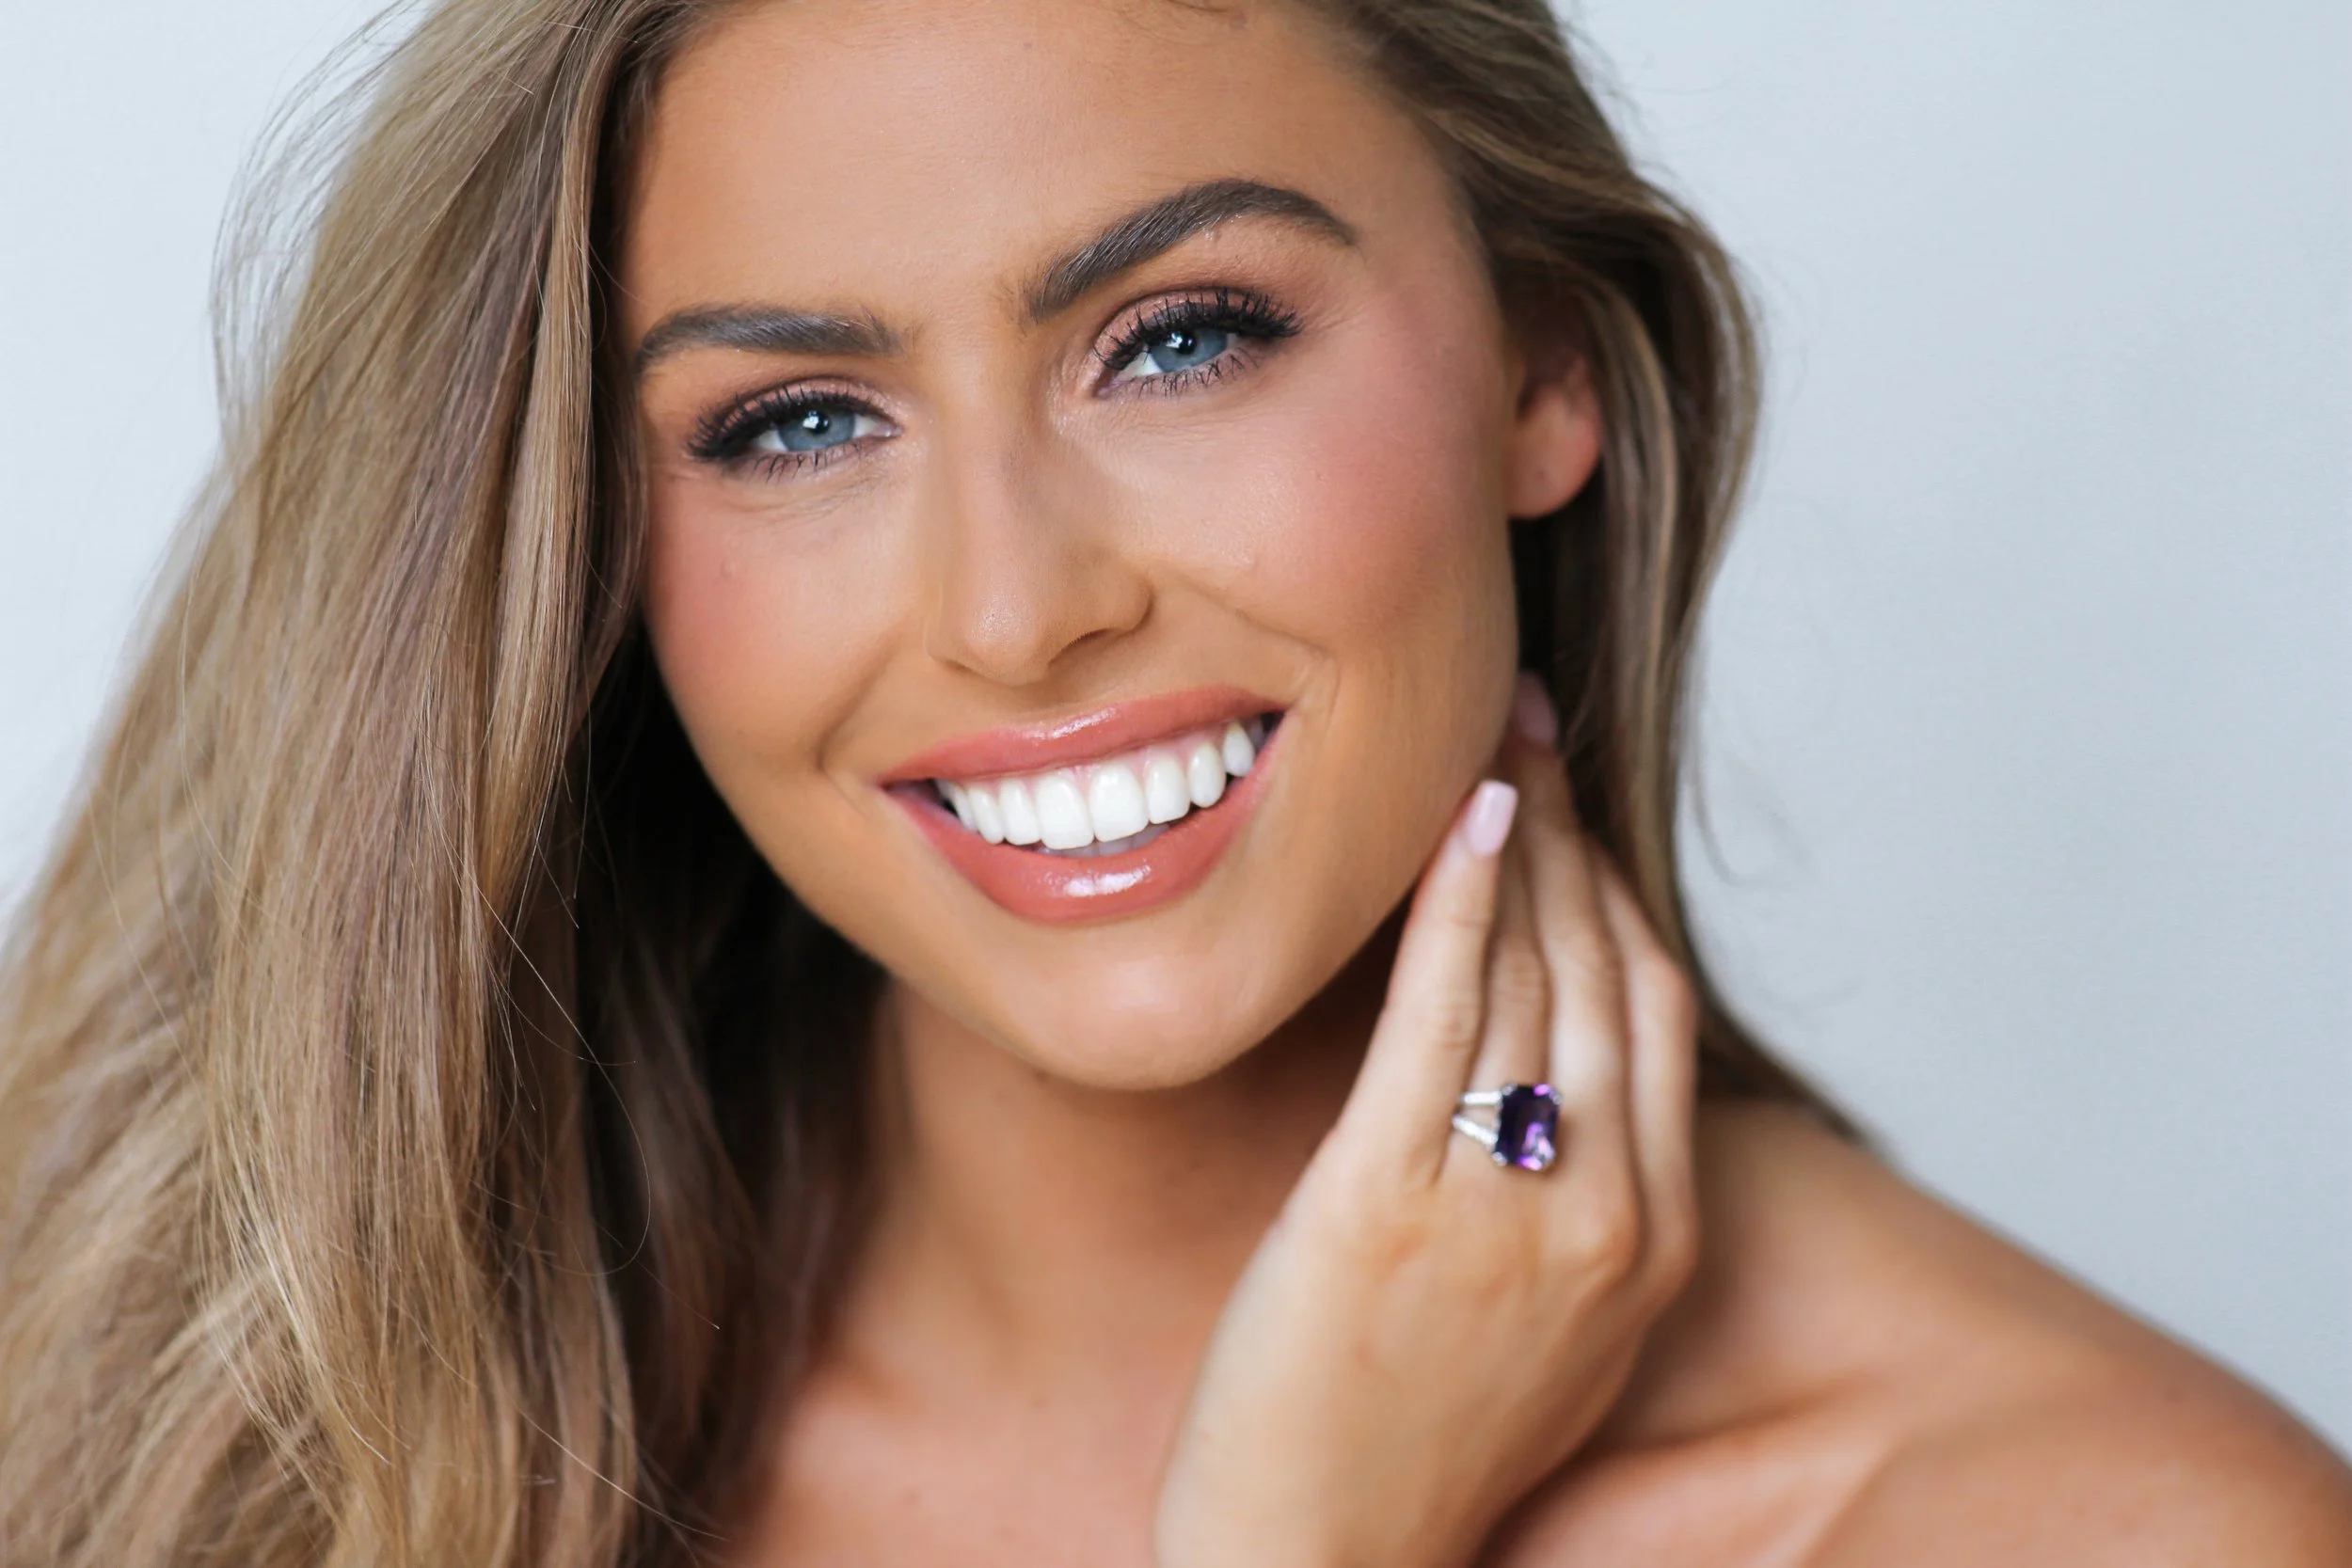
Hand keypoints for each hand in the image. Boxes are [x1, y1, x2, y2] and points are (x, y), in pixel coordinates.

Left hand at [1153, 675, 1701, 1567]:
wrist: (1322, 1558)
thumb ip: (1573, 1203)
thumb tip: (1548, 1073)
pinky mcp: (1392, 1199)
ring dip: (1517, 840)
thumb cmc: (1415, 1439)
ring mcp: (1508, 1208)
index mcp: (1655, 1243)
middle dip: (1573, 829)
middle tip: (1532, 722)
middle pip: (1608, 972)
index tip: (1574, 802)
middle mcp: (1607, 1214)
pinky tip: (1462, 819)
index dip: (1618, 890)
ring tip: (1489, 743)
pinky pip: (1444, 1017)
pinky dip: (1460, 902)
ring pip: (1536, 977)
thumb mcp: (1547, 1328)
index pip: (1657, 1016)